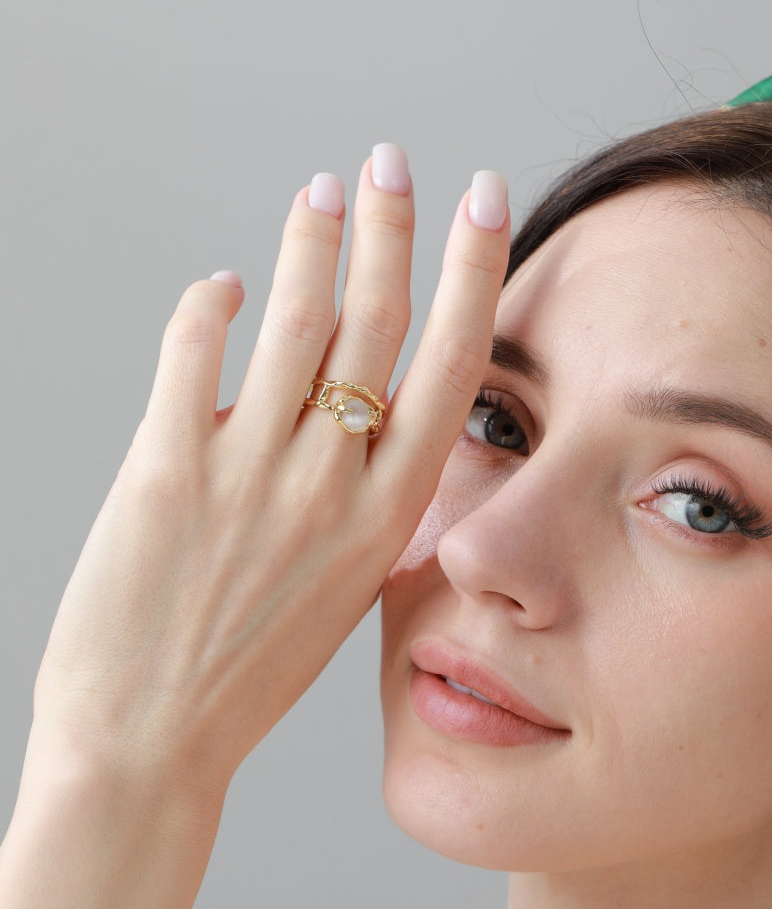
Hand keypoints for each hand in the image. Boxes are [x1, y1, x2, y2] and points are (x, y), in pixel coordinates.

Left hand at [32, 148, 508, 800]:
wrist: (152, 747)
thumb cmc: (246, 675)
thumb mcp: (342, 592)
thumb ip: (366, 508)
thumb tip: (367, 422)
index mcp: (388, 516)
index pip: (455, 366)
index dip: (475, 273)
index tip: (483, 203)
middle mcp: (333, 485)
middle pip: (378, 320)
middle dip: (391, 225)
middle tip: (391, 161)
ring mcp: (252, 477)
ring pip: (295, 321)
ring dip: (310, 242)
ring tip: (320, 191)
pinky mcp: (166, 473)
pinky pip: (194, 358)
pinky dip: (209, 307)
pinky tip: (224, 286)